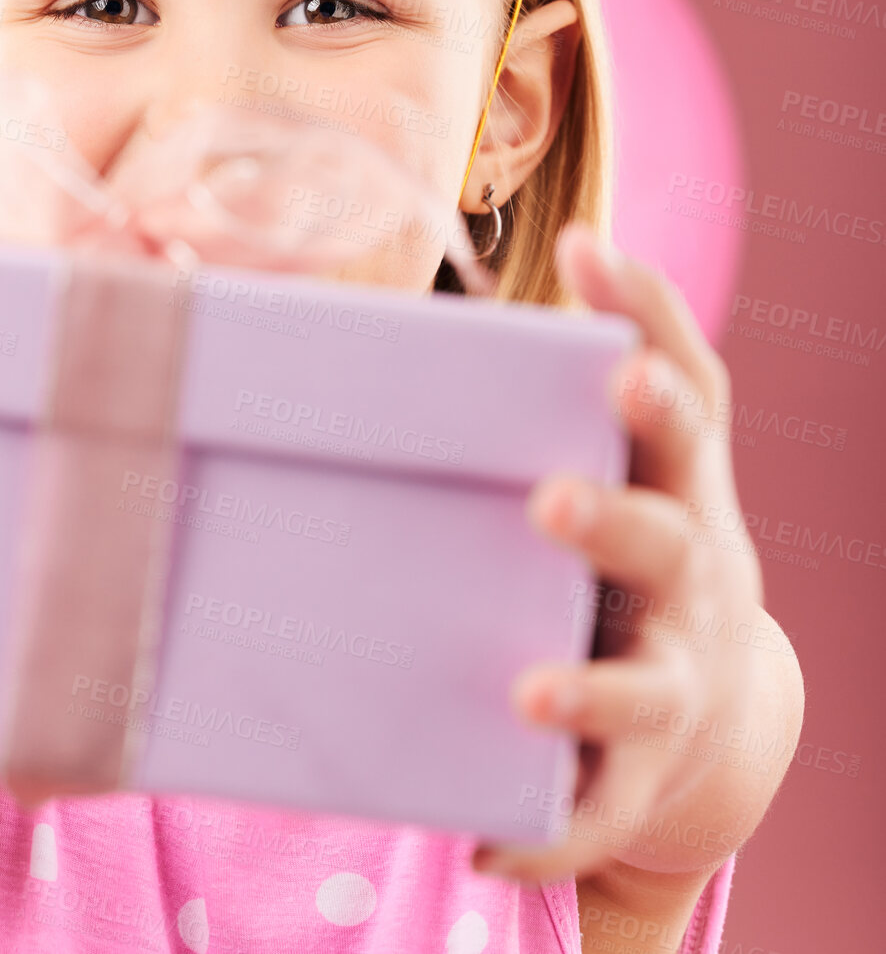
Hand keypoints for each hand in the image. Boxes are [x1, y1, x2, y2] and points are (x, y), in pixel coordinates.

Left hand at [472, 223, 802, 885]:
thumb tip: (429, 276)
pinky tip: (485, 853)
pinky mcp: (637, 769)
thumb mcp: (611, 452)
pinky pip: (597, 812)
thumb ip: (542, 371)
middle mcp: (686, 576)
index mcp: (672, 483)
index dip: (650, 336)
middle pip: (666, 540)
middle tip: (549, 499)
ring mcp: (670, 678)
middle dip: (614, 520)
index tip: (592, 282)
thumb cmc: (621, 534)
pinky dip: (550, 836)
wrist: (699, 690)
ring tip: (531, 690)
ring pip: (642, 687)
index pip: (683, 401)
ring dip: (592, 688)